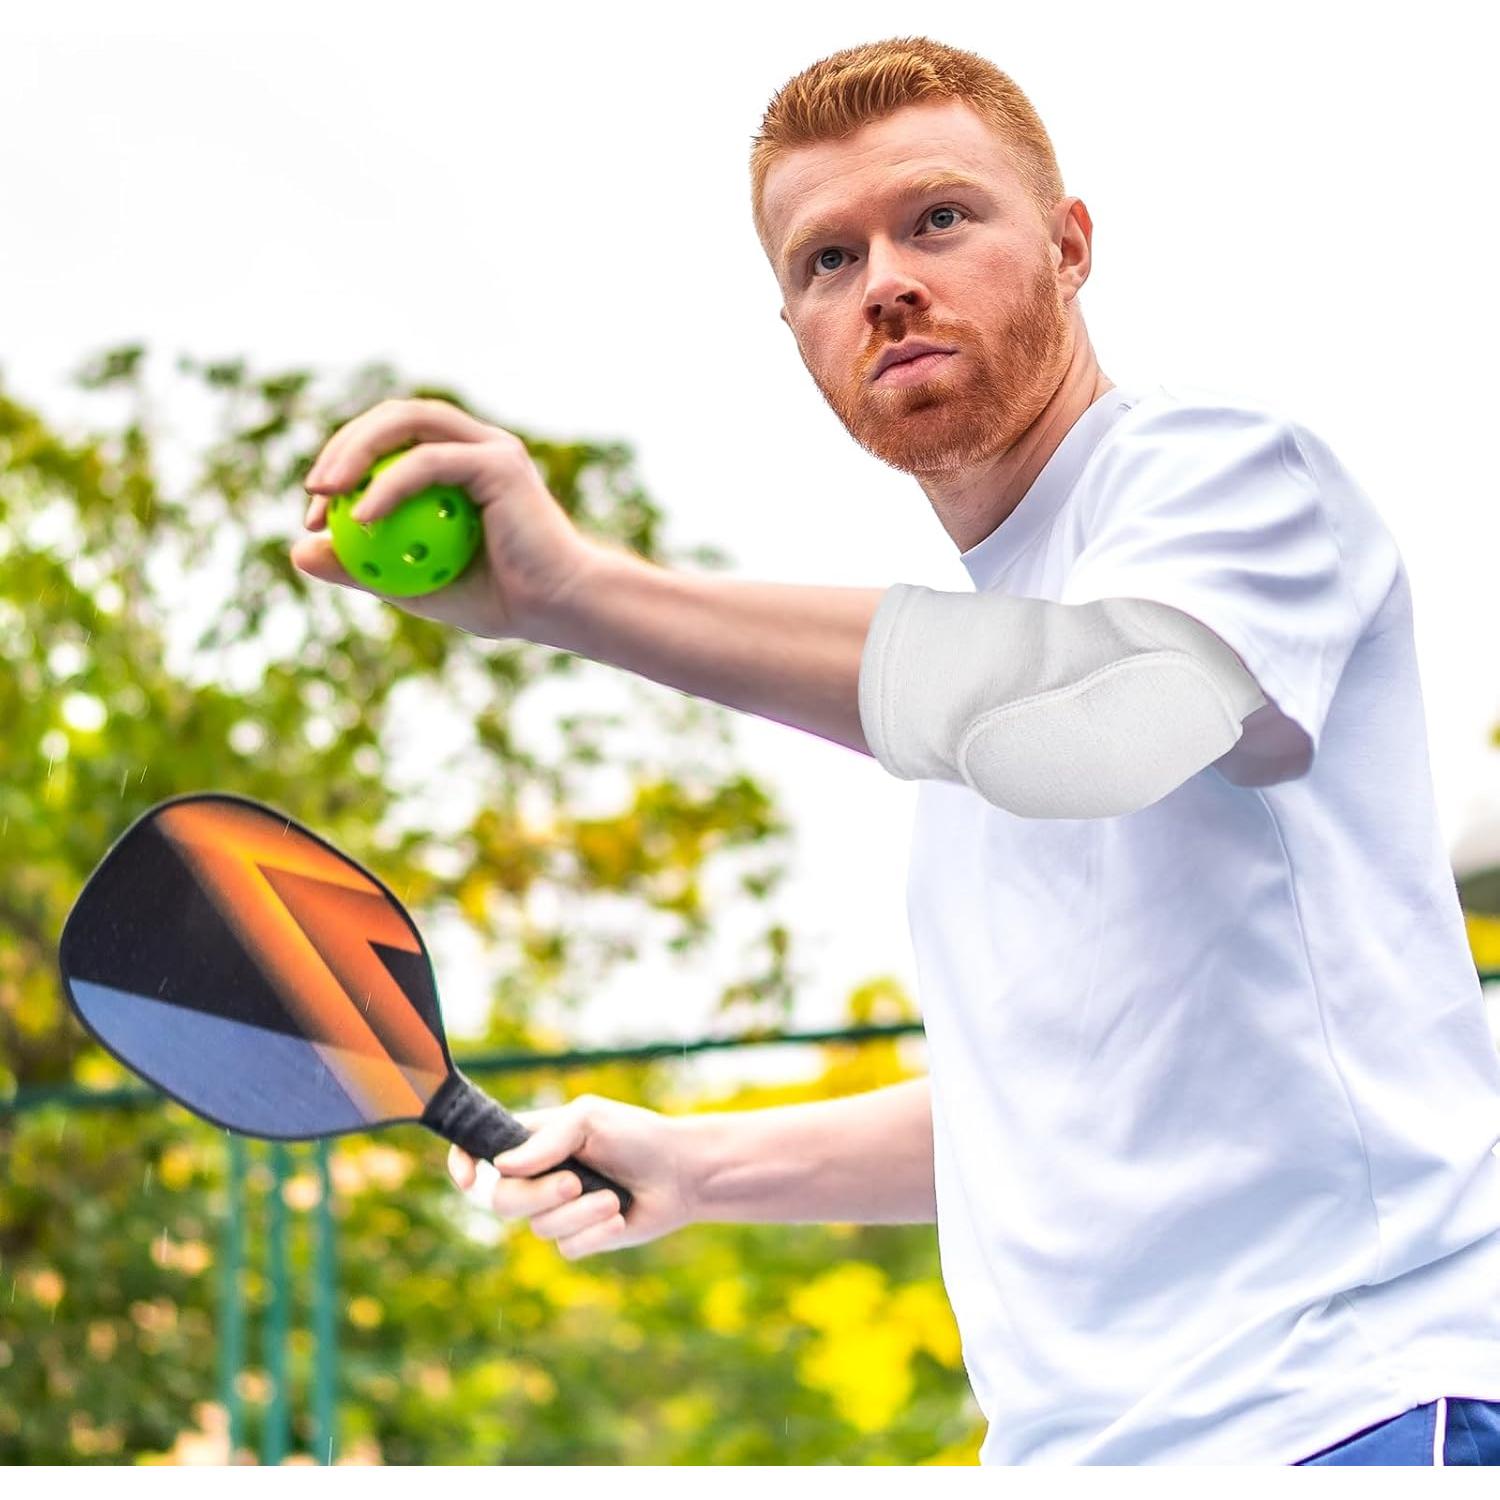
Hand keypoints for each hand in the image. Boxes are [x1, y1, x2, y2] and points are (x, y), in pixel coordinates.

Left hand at [292, 396, 598, 640]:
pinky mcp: (498, 462)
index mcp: (459, 462)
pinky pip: (429, 462)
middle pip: (392, 418)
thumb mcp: (411, 585)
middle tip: (314, 496)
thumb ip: (361, 566)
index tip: (316, 515)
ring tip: (326, 494)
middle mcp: (475, 443)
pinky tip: (364, 517)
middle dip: (342, 449)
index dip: (343, 465)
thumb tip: (298, 551)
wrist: (560, 608)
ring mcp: (489, 447)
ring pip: (407, 422)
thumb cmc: (501, 601)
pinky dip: (389, 485)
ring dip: (356, 450)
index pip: (388, 441)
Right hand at [447, 1094, 697, 1259]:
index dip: (462, 1162)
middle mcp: (538, 1176)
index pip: (480, 1149)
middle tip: (575, 1182)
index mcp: (533, 1140)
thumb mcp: (590, 1119)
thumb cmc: (635, 1135)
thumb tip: (501, 1166)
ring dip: (579, 1213)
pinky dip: (595, 1233)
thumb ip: (547, 1140)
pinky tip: (619, 1216)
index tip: (467, 1178)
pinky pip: (567, 1248)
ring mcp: (557, 1210)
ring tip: (612, 1198)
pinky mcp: (579, 1238)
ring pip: (538, 1228)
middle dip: (538, 1195)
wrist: (680, 1171)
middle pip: (502, 1200)